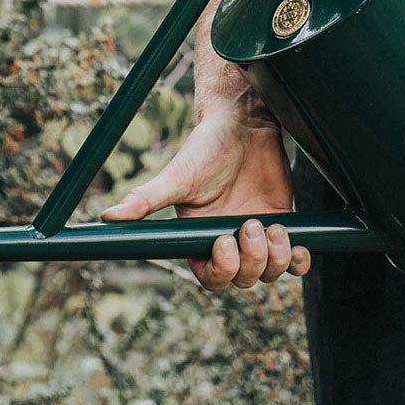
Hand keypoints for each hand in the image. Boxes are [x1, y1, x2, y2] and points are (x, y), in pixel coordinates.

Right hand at [101, 101, 310, 290]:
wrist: (244, 124)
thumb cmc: (206, 148)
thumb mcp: (177, 176)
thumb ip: (146, 200)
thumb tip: (107, 216)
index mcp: (199, 235)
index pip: (209, 276)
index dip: (221, 270)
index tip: (225, 241)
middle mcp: (228, 240)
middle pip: (242, 280)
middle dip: (251, 261)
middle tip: (252, 225)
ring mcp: (257, 235)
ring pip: (269, 274)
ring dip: (275, 258)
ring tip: (275, 226)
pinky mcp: (283, 224)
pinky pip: (294, 262)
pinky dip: (297, 261)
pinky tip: (296, 244)